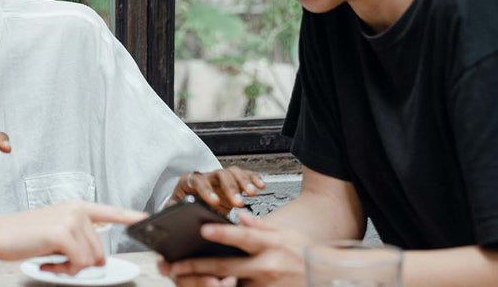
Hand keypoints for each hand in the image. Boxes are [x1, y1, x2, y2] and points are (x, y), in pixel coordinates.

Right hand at [0, 200, 145, 274]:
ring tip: (51, 259)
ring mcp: (71, 219)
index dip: (130, 217)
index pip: (110, 212)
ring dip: (71, 268)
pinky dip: (64, 270)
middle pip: (100, 251)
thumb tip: (97, 260)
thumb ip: (78, 239)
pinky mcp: (62, 233)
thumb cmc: (24, 236)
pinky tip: (48, 262)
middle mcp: (77, 210)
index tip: (147, 218)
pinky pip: (79, 263)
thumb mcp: (56, 233)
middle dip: (81, 264)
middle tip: (57, 260)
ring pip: (90, 260)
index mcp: (77, 207)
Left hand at [160, 211, 308, 286]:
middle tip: (173, 266)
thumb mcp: (286, 234)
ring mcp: (265, 286)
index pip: (244, 237)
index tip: (203, 229)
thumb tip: (242, 217)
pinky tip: (209, 284)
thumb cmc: (303, 254)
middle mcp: (268, 267)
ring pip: (230, 285)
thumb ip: (261, 226)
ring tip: (183, 277)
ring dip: (207, 282)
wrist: (324, 277)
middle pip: (227, 267)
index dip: (223, 233)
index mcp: (272, 245)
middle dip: (197, 267)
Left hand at [171, 166, 265, 213]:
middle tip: (238, 202)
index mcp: (190, 181)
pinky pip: (244, 175)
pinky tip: (260, 185)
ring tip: (252, 192)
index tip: (215, 202)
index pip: (198, 181)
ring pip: (232, 172)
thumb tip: (177, 214)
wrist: (189, 206)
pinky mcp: (232, 181)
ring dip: (244, 181)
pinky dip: (252, 178)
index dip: (207, 191)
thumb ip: (175, 210)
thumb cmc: (181, 207)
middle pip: (219, 175)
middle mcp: (206, 177)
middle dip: (230, 188)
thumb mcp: (174, 210)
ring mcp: (220, 178)